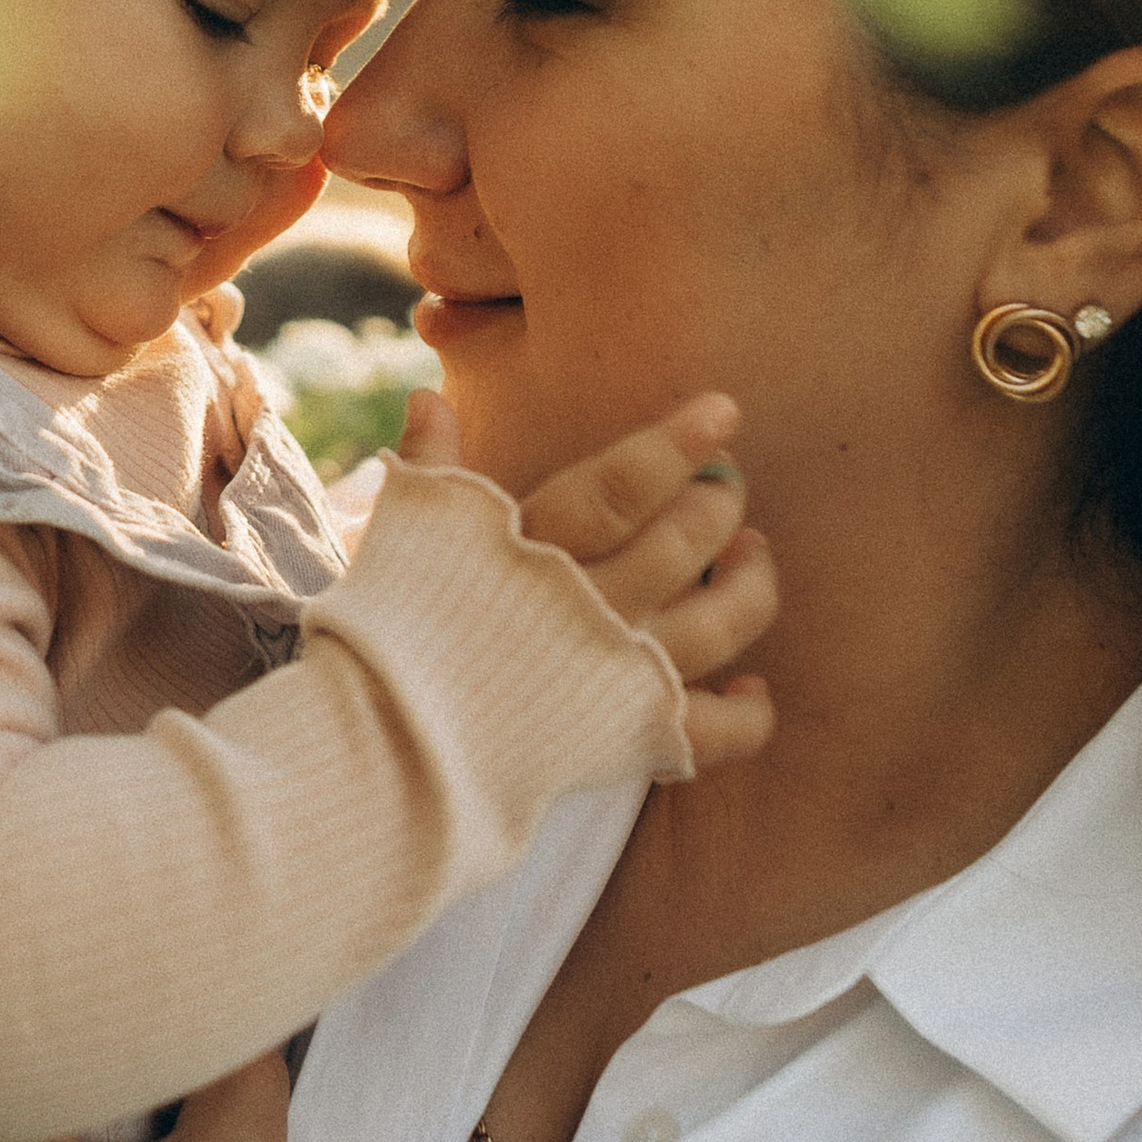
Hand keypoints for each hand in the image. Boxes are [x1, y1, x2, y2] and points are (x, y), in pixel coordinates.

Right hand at [403, 384, 776, 771]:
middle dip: (720, 502)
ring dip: (750, 581)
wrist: (386, 746)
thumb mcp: (406, 533)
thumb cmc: (393, 628)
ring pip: (719, 622)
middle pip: (684, 541)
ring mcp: (618, 674)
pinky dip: (750, 710)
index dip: (679, 443)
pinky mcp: (630, 738)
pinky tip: (754, 684)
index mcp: (535, 549)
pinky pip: (718, 728)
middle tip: (729, 481)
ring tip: (752, 551)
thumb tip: (426, 395)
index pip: (625, 482)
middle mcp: (589, 607)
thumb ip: (430, 465)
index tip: (724, 410)